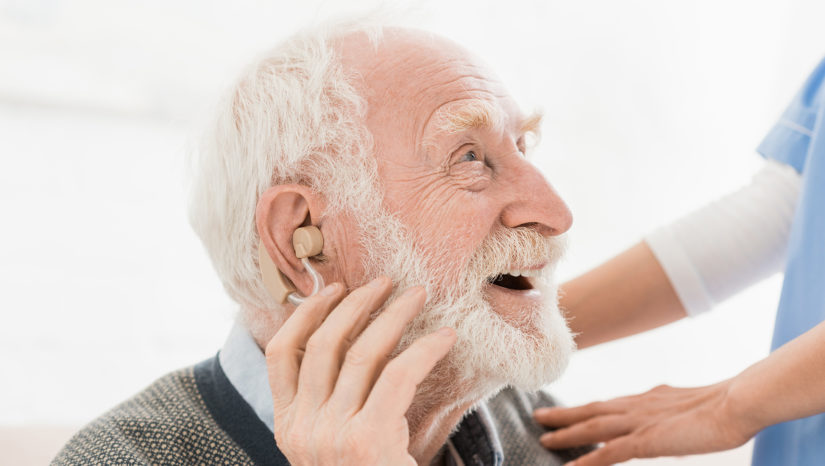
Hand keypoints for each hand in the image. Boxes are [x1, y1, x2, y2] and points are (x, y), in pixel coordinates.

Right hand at [265, 277, 455, 465]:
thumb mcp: (335, 447)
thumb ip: (335, 405)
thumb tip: (361, 347)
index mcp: (286, 427)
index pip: (279, 354)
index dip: (304, 313)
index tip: (331, 289)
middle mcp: (301, 429)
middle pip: (322, 344)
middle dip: (354, 304)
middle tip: (383, 282)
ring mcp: (330, 435)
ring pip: (360, 352)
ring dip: (392, 316)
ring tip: (417, 296)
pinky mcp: (367, 439)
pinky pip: (400, 374)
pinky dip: (425, 350)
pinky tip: (445, 337)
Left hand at [533, 381, 757, 464]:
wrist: (736, 403)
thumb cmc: (722, 406)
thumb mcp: (686, 406)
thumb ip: (668, 409)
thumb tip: (661, 411)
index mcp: (647, 398)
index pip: (608, 404)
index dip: (585, 409)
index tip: (566, 411)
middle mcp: (637, 406)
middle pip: (592, 409)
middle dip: (564, 414)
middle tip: (539, 416)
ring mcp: (640, 422)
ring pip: (592, 426)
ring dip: (566, 432)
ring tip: (544, 437)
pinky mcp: (647, 440)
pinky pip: (609, 452)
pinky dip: (588, 459)